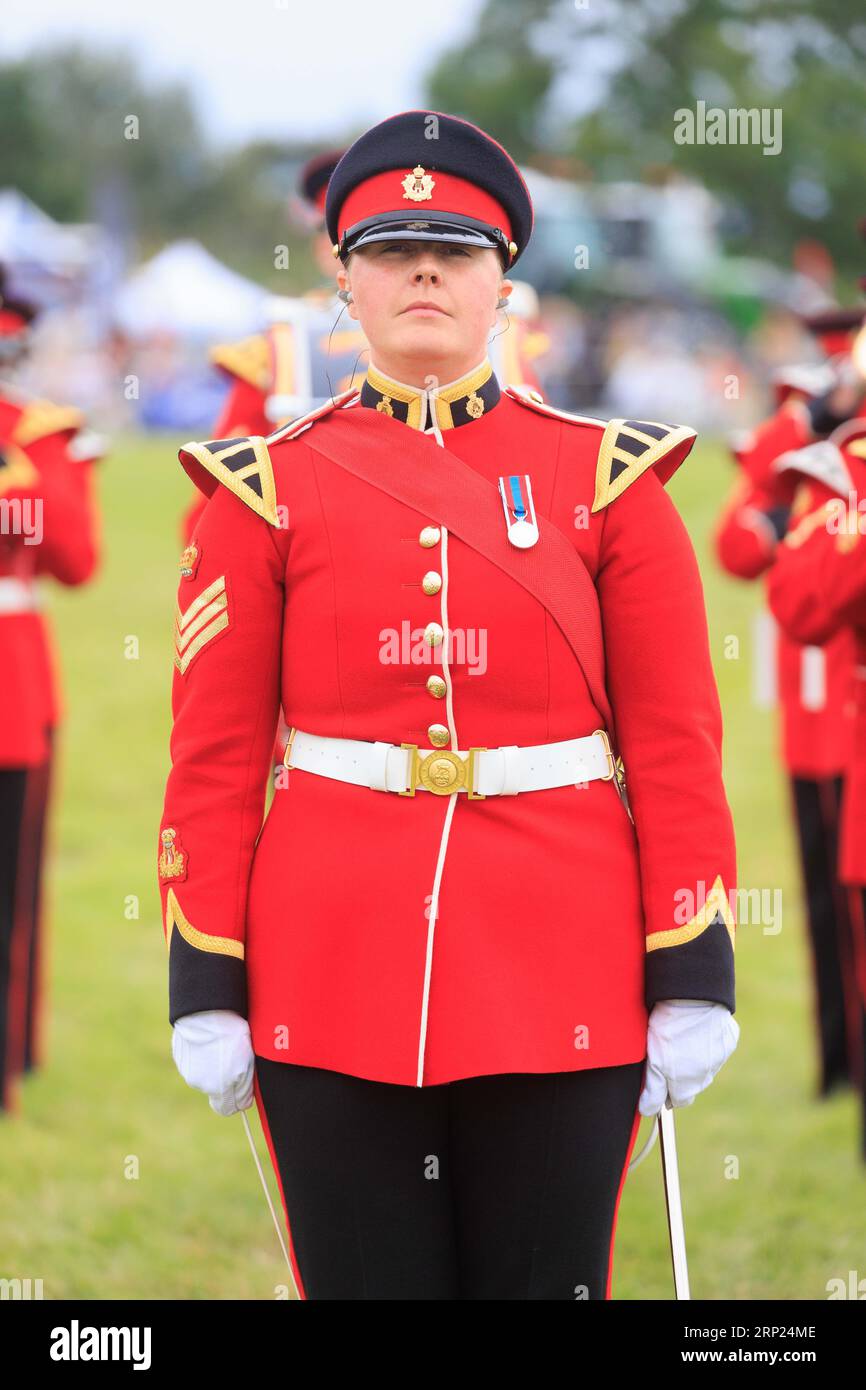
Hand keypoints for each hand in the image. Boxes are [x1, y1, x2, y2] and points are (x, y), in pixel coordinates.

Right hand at [171, 1009, 254, 1115]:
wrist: (206, 1012)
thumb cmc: (231, 1032)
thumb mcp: (247, 1060)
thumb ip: (244, 1088)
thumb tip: (243, 1104)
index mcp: (221, 1087)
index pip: (227, 1109)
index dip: (238, 1100)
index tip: (244, 1087)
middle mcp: (202, 1084)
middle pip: (217, 1090)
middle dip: (226, 1079)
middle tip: (234, 1057)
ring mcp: (189, 1071)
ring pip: (205, 1076)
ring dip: (213, 1067)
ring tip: (221, 1044)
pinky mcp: (180, 1058)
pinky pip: (194, 1063)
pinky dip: (201, 1056)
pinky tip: (208, 1041)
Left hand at [639, 999, 738, 1116]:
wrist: (694, 999)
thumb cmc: (669, 1028)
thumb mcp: (653, 1059)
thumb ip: (652, 1090)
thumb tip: (648, 1111)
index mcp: (686, 1083)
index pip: (678, 1101)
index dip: (666, 1090)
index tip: (659, 1076)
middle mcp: (706, 1076)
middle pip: (693, 1085)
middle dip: (681, 1075)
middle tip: (668, 1053)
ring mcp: (720, 1059)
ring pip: (706, 1068)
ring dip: (695, 1059)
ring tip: (681, 1038)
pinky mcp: (729, 1041)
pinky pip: (718, 1049)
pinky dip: (709, 1043)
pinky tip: (698, 1029)